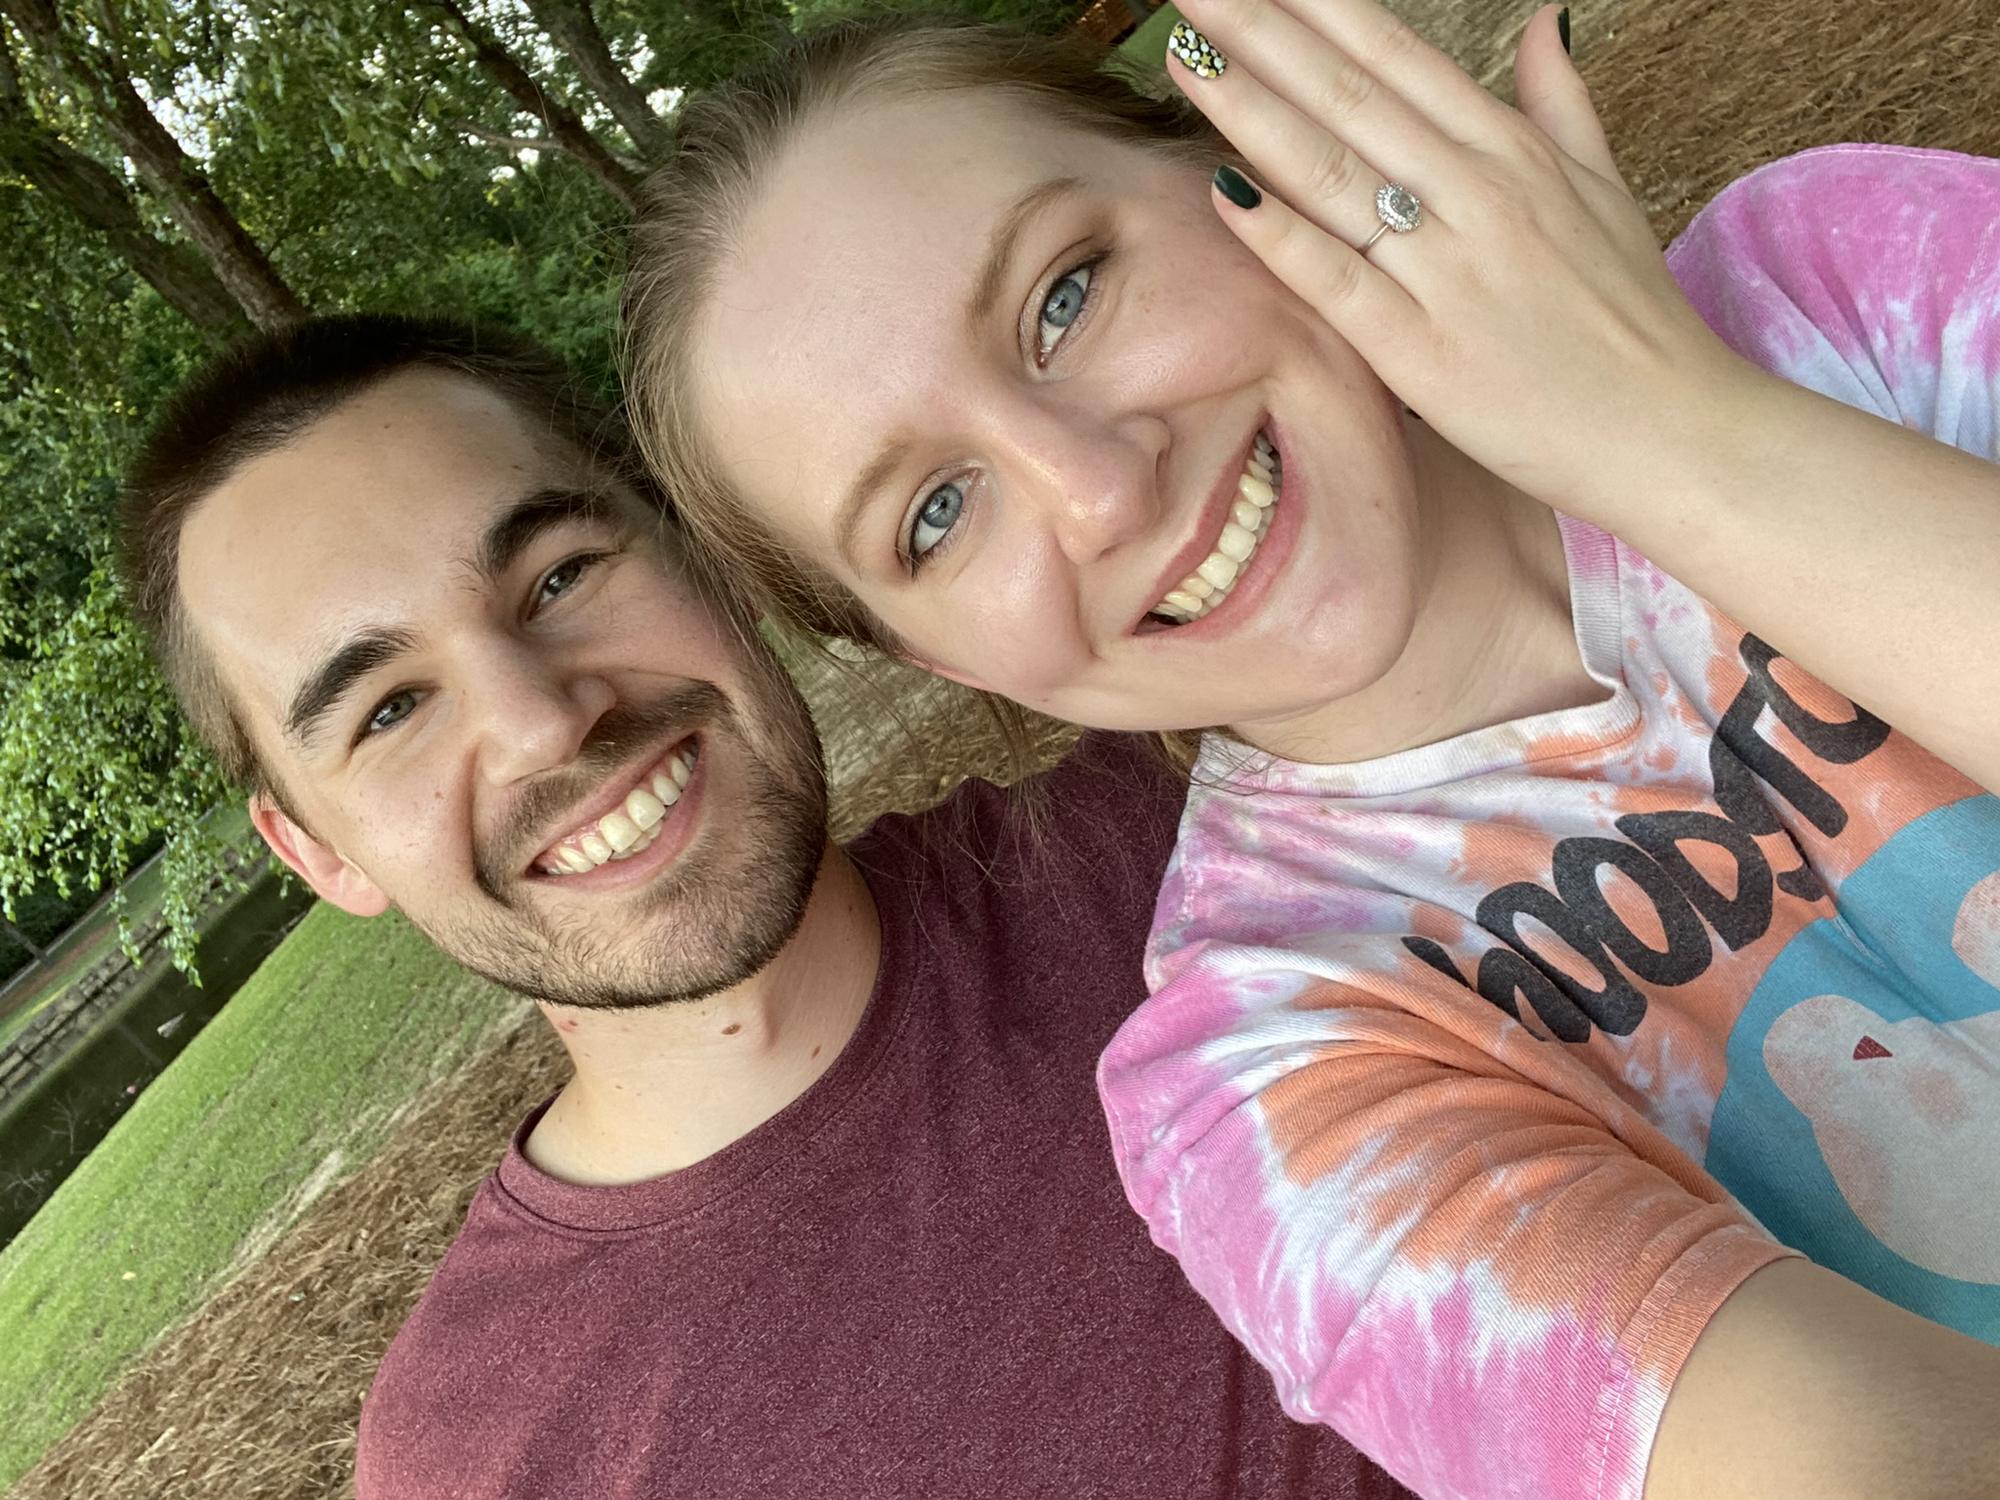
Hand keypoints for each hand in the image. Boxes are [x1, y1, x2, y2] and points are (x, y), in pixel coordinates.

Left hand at [1166, 0, 1763, 516]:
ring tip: (1185, 59)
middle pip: (1348, 96)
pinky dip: (1283, 236)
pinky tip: (1224, 192)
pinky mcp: (1423, 352)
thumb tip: (1543, 18)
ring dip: (1249, 112)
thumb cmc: (1633, 321)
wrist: (1673, 431)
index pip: (1395, 57)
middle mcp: (1476, 193)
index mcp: (1510, 151)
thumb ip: (1561, 102)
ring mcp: (1448, 271)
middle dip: (1263, 34)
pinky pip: (1339, 281)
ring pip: (1333, 173)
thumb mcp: (1607, 192)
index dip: (1318, 9)